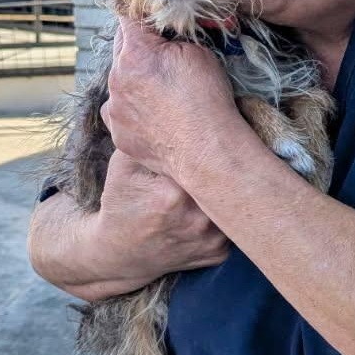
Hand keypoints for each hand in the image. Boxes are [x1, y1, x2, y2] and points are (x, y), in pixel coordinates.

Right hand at [28, 148, 229, 300]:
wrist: (120, 253)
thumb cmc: (122, 201)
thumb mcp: (124, 164)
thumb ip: (144, 134)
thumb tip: (167, 100)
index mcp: (174, 195)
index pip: (206, 155)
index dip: (212, 140)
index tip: (215, 130)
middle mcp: (198, 221)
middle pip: (226, 178)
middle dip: (228, 161)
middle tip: (228, 146)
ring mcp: (212, 241)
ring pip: (234, 199)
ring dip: (231, 185)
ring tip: (225, 172)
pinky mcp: (218, 254)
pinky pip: (233, 222)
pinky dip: (227, 211)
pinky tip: (216, 201)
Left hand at [100, 15, 241, 180]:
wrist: (208, 151)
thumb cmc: (207, 100)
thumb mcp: (198, 52)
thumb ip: (171, 38)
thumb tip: (162, 34)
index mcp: (135, 53)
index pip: (128, 17)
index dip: (144, 16)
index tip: (155, 21)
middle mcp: (116, 78)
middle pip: (121, 48)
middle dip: (139, 47)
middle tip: (164, 56)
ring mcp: (114, 109)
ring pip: (119, 81)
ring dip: (135, 79)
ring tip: (163, 93)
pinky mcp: (118, 133)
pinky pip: (120, 111)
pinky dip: (133, 108)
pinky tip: (156, 115)